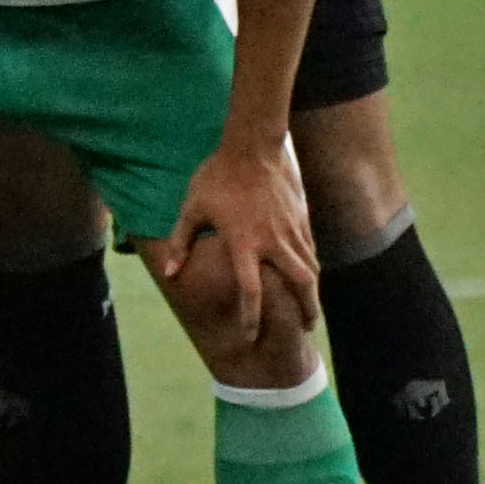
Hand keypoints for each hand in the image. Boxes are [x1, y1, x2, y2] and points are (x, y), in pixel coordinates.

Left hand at [152, 138, 316, 340]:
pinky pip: (312, 250)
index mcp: (244, 242)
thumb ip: (181, 242)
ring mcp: (292, 230)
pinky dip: (313, 267)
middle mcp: (273, 241)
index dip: (252, 316)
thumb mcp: (191, 208)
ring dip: (313, 292)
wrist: (251, 147)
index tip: (251, 335)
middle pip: (299, 285)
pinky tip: (310, 276)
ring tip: (312, 309)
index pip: (252, 290)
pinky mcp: (302, 219)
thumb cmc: (216, 177)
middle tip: (307, 328)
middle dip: (305, 309)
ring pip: (312, 269)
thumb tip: (170, 274)